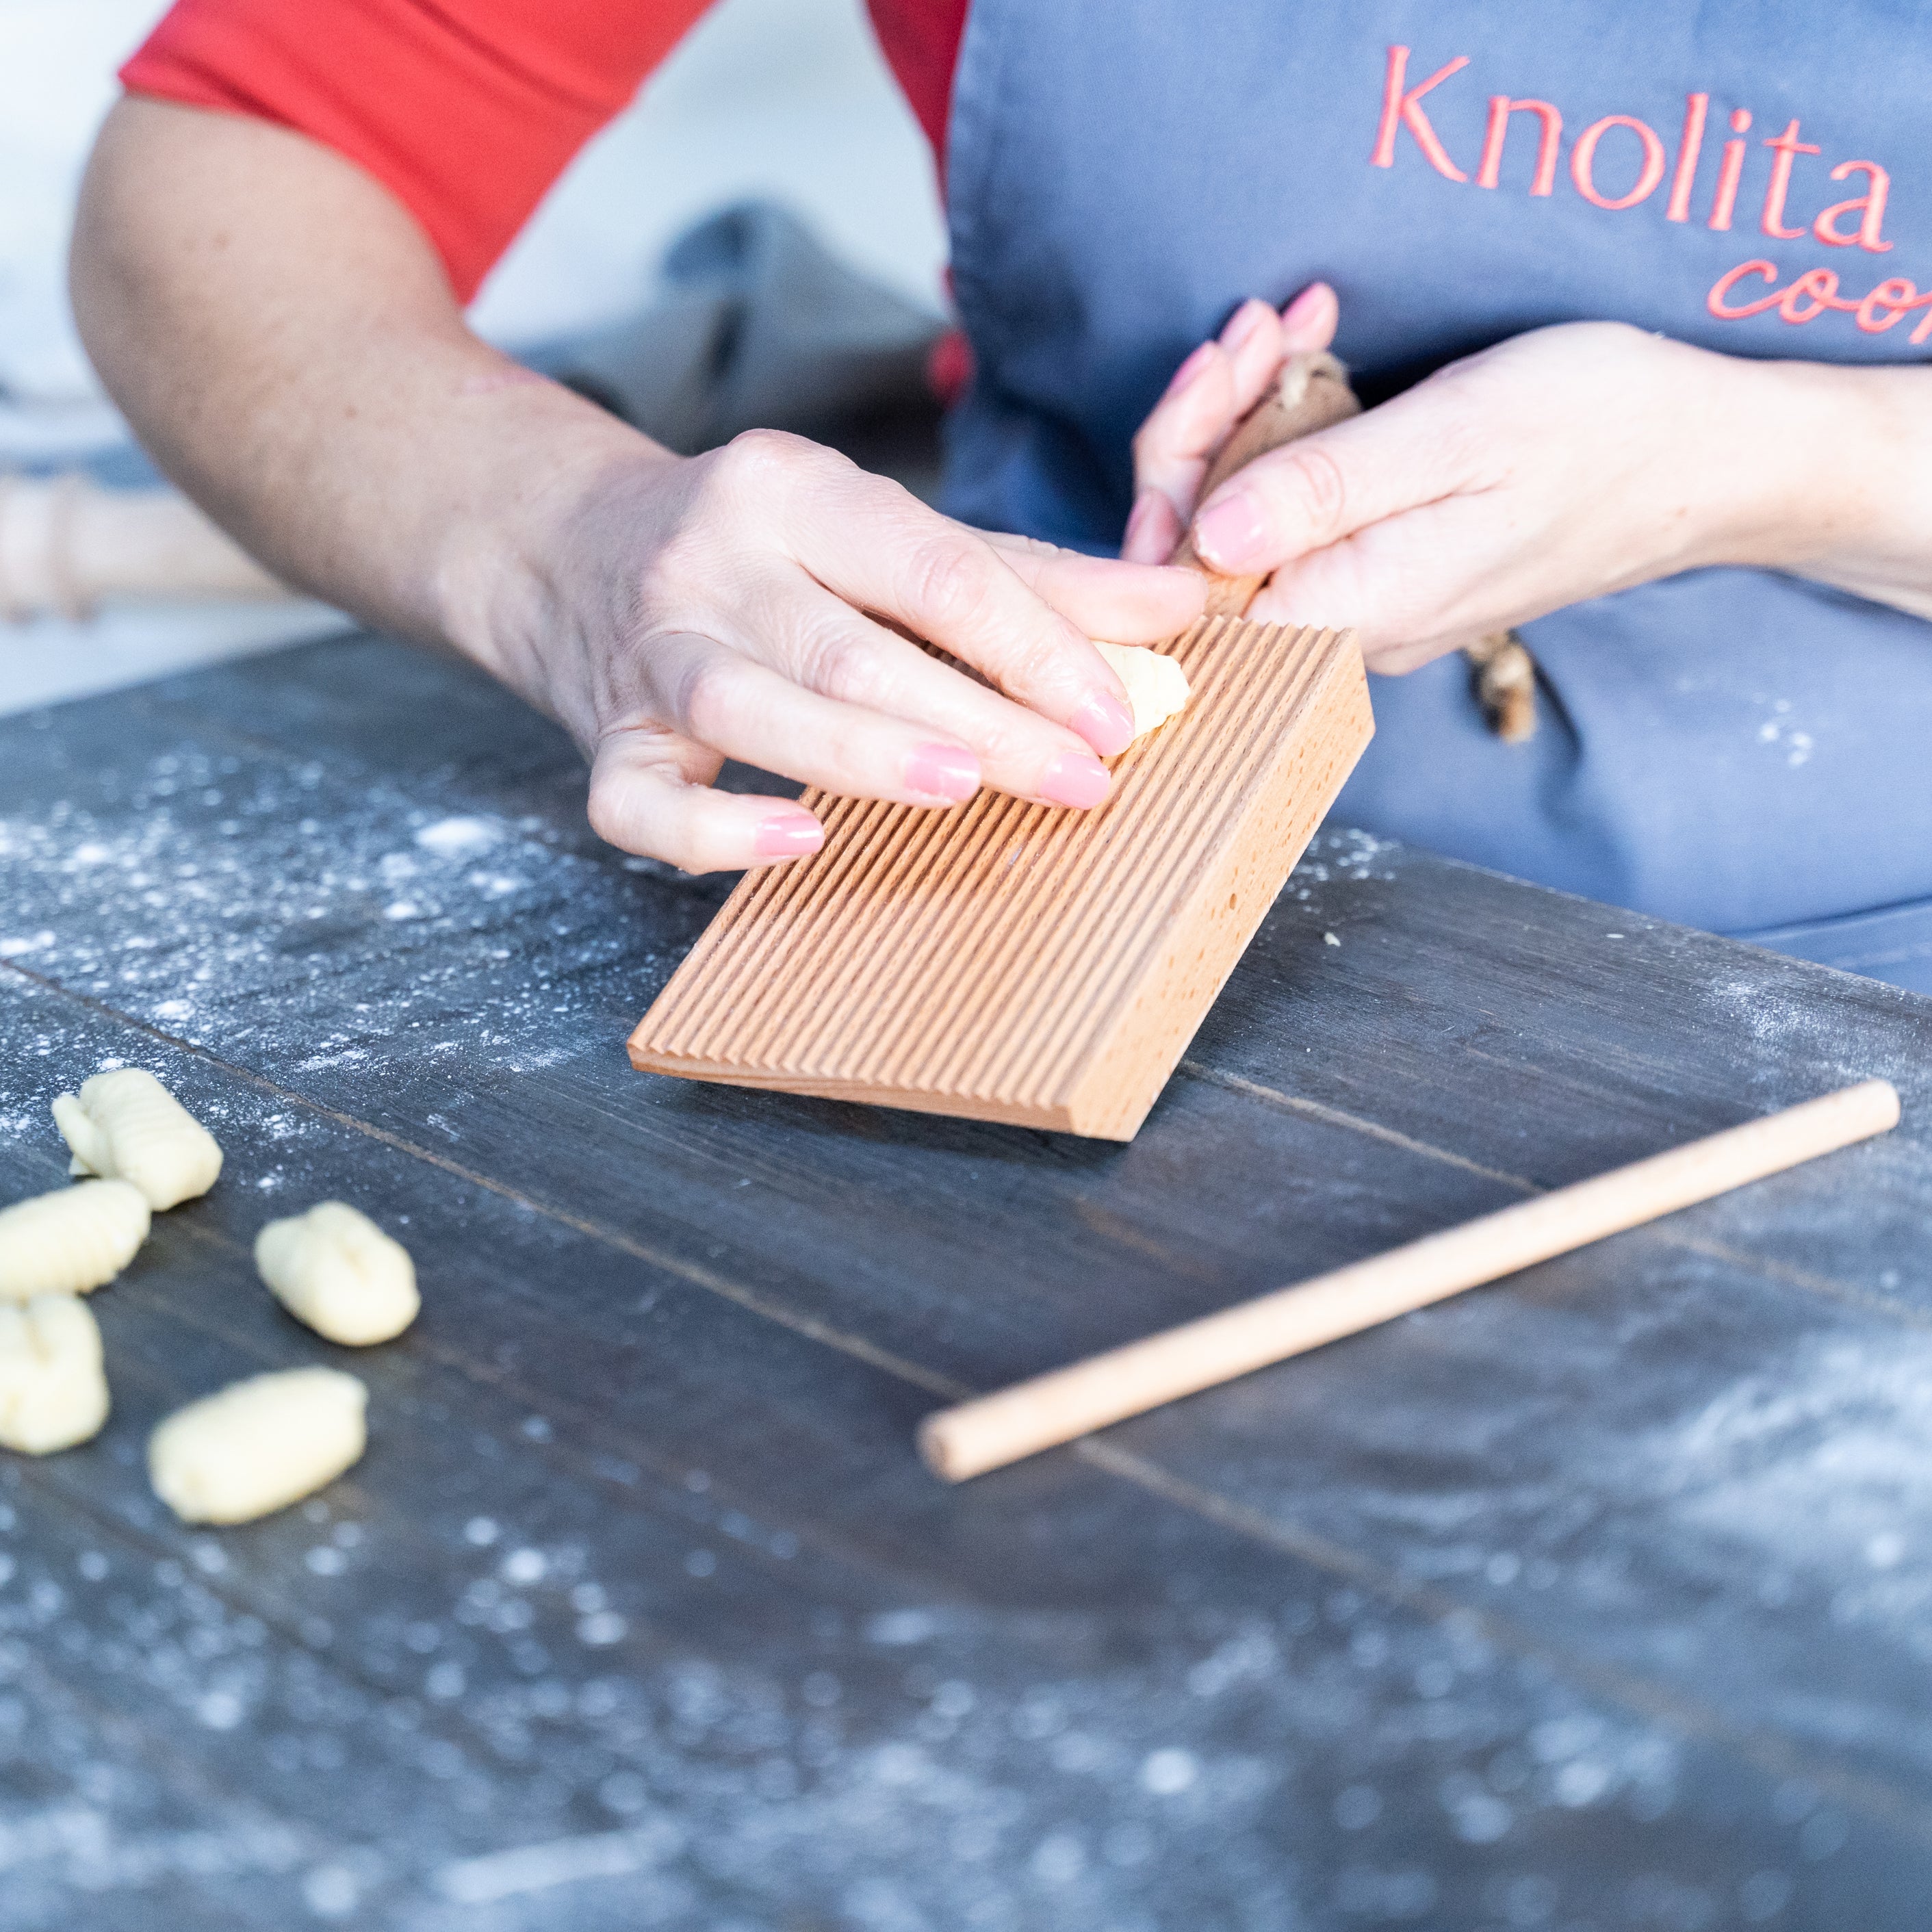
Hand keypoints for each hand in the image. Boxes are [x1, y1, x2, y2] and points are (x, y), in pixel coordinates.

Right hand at [517, 431, 1205, 871]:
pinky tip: (797, 842)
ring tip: (960, 789)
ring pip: (749, 707)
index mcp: (796, 489)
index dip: (1034, 644)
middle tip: (1079, 779)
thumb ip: (1031, 575)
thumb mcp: (886, 532)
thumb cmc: (765, 547)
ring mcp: (651, 651)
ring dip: (859, 754)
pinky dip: (713, 831)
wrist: (570, 545)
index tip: (1117, 712)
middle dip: (978, 716)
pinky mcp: (608, 736)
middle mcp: (714, 559)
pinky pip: (641, 801)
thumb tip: (1180, 609)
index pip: (934, 566)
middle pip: (853, 646)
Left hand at [1133, 299, 1818, 673]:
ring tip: (1289, 321)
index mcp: (1353, 612)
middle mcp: (1344, 632)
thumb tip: (1206, 534)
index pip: (1190, 577)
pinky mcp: (1379, 574)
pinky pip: (1298, 511)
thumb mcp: (1459, 434)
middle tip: (1260, 324)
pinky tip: (1314, 356)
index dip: (1178, 464)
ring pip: (1247, 521)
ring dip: (1248, 409)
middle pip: (1205, 549)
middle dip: (1209, 421)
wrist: (1704, 461)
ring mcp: (1361, 608)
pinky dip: (1292, 427)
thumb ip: (1327, 491)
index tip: (1223, 362)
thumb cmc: (1602, 433)